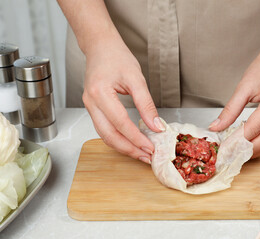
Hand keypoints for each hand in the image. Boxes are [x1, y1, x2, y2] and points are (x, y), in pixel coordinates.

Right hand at [82, 33, 163, 163]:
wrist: (100, 47)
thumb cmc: (117, 57)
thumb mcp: (136, 78)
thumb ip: (146, 104)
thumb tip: (156, 126)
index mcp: (100, 92)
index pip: (120, 123)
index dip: (136, 138)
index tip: (151, 147)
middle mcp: (90, 102)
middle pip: (109, 135)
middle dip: (129, 149)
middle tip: (146, 156)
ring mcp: (89, 106)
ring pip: (104, 135)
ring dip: (123, 147)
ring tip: (140, 153)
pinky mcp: (92, 108)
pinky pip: (103, 129)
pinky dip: (117, 138)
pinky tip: (130, 141)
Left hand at [209, 47, 259, 157]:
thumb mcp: (243, 87)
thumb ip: (230, 110)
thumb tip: (216, 127)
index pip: (253, 129)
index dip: (236, 140)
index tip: (222, 147)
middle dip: (244, 150)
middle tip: (226, 153)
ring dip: (252, 150)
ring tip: (234, 151)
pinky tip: (246, 143)